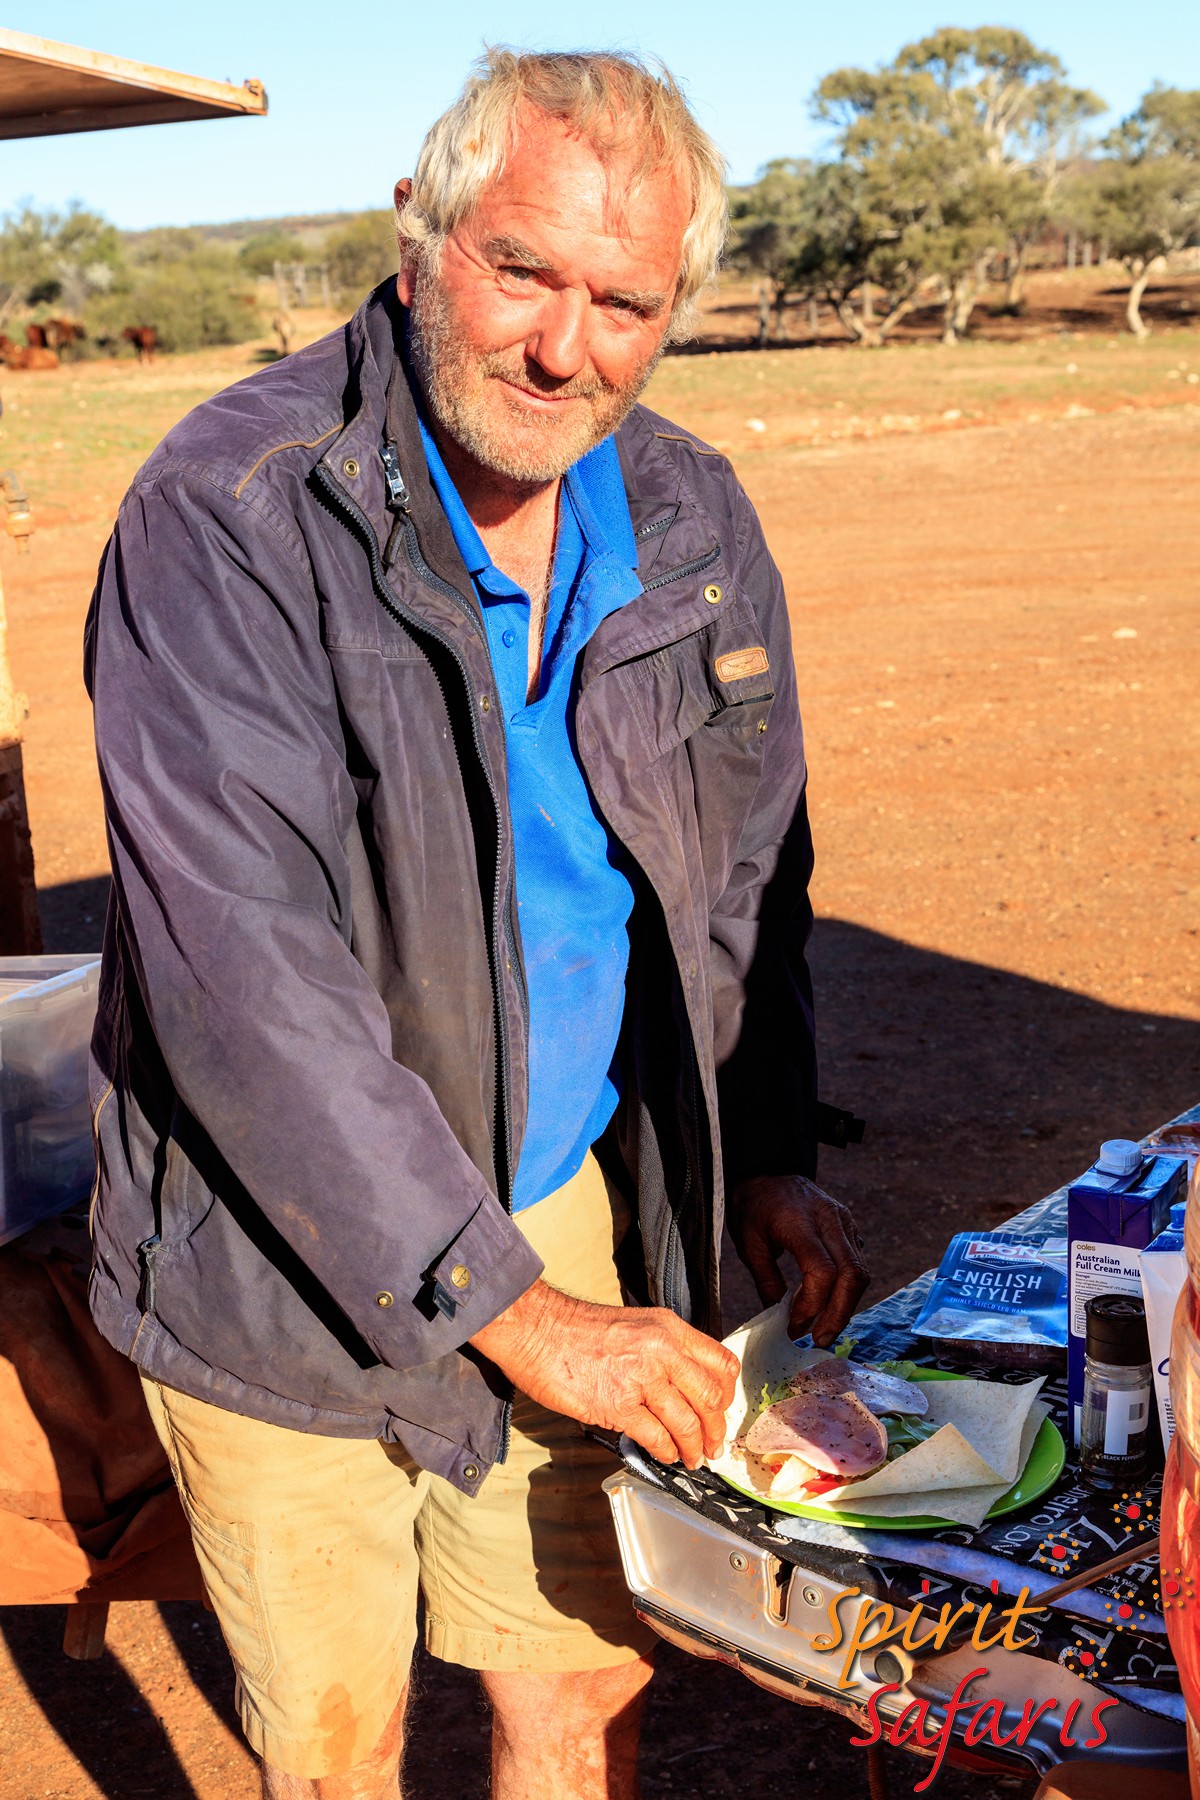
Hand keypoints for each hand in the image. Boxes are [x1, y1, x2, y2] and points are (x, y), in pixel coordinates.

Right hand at [470, 1282, 737, 1468]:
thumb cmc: (577, 1328)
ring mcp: (641, 1378)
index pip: (721, 1364)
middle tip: (713, 1446)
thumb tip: (681, 1386)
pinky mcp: (617, 1404)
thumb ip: (663, 1350)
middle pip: (712, 1399)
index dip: (727, 1395)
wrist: (536, 1328)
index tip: (721, 1412)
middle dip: (716, 1430)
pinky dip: (666, 1452)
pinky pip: (656, 1437)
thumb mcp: (635, 1325)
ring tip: (692, 1459)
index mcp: (670, 1329)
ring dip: (694, 1448)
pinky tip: (665, 1456)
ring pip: (688, 1422)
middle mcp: (663, 1351)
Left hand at [729, 1174, 869, 1346]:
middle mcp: (830, 1219)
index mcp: (800, 1221)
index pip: (823, 1271)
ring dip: (845, 1306)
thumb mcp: (748, 1243)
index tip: (795, 1325)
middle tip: (820, 1340)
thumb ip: (766, 1281)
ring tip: (822, 1328)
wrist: (767, 1170)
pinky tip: (825, 1303)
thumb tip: (778, 1319)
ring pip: (860, 1272)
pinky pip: (857, 1262)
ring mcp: (844, 1220)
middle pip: (852, 1275)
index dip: (813, 1304)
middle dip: (839, 1314)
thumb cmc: (753, 1205)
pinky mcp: (849, 1225)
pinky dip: (846, 1288)